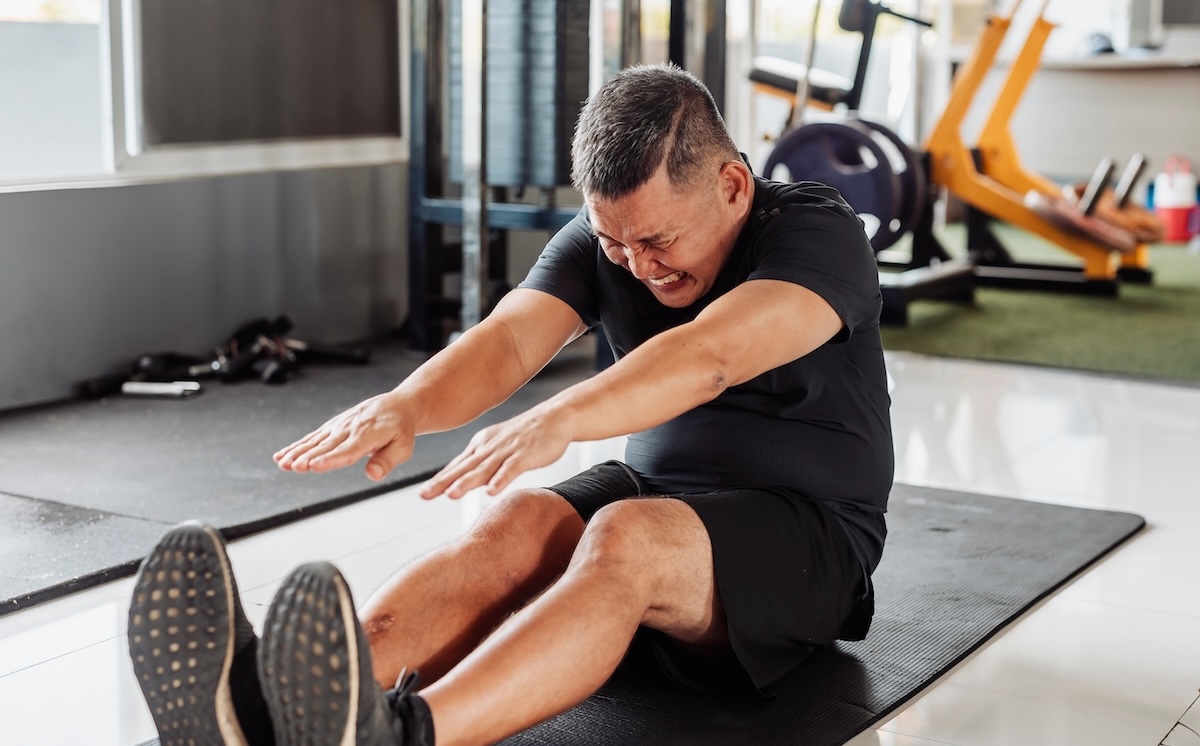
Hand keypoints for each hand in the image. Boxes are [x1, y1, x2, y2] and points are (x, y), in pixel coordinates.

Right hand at [274, 391, 415, 480]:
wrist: (396, 406)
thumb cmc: (400, 429)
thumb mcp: (403, 446)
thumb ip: (387, 460)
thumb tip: (373, 475)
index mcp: (368, 435)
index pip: (347, 450)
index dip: (330, 459)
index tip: (314, 466)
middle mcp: (349, 429)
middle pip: (326, 446)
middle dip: (308, 456)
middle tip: (293, 467)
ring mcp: (338, 427)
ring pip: (315, 441)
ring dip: (297, 452)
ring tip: (282, 463)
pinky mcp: (332, 427)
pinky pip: (312, 437)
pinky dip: (296, 446)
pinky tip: (281, 456)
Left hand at [421, 404, 570, 498]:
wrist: (555, 417)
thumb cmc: (527, 435)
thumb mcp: (498, 446)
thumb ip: (483, 464)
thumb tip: (468, 483)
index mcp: (482, 445)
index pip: (458, 466)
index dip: (440, 480)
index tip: (424, 494)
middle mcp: (490, 447)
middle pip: (464, 468)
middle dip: (443, 482)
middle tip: (424, 496)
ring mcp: (507, 450)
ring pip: (484, 469)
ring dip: (467, 482)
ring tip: (451, 496)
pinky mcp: (526, 455)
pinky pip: (512, 468)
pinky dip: (501, 479)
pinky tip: (492, 492)